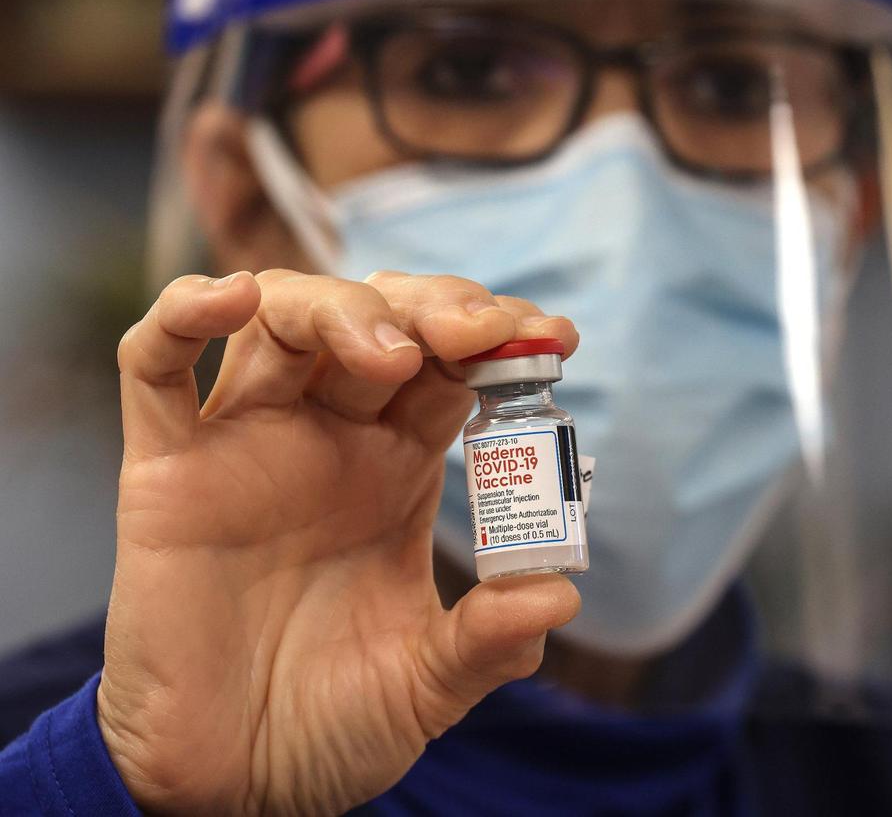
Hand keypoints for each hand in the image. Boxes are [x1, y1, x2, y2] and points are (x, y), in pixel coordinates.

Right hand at [98, 270, 580, 814]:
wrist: (231, 787)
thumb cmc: (330, 723)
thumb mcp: (427, 684)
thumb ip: (489, 641)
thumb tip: (560, 595)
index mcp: (397, 468)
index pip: (450, 369)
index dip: (498, 342)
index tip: (555, 335)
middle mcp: (328, 439)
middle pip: (376, 321)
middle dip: (432, 308)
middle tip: (480, 332)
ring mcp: (246, 445)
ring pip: (280, 322)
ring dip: (338, 308)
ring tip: (391, 351)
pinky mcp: (168, 471)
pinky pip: (155, 368)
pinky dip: (182, 316)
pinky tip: (232, 299)